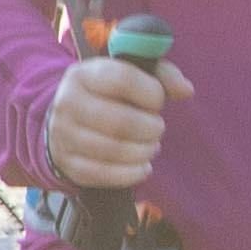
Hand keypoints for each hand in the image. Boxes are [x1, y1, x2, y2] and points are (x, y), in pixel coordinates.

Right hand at [38, 43, 190, 189]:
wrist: (64, 121)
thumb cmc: (108, 95)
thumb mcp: (129, 75)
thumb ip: (163, 76)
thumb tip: (186, 90)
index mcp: (83, 74)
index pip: (122, 80)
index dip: (151, 93)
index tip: (158, 100)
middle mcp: (67, 103)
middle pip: (119, 121)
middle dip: (150, 128)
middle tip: (157, 129)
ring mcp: (64, 136)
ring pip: (112, 150)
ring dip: (143, 151)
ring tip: (151, 147)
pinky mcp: (68, 164)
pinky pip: (103, 174)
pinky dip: (131, 174)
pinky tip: (143, 167)